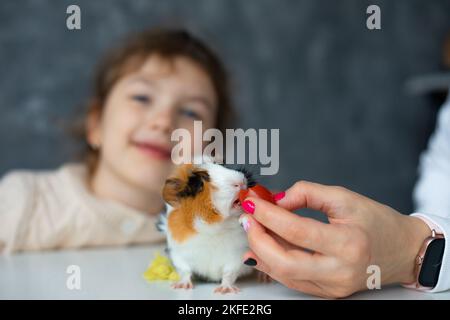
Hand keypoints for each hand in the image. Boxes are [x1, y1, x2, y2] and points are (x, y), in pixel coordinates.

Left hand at [239, 181, 430, 297]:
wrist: (402, 251)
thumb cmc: (376, 222)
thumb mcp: (344, 197)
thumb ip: (307, 193)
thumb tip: (276, 200)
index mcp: (349, 243)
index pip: (297, 231)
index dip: (269, 215)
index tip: (252, 201)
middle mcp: (340, 270)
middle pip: (285, 261)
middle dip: (259, 238)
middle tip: (249, 219)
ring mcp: (333, 287)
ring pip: (285, 275)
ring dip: (262, 251)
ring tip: (254, 228)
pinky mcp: (328, 293)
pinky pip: (292, 281)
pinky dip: (273, 264)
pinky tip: (261, 248)